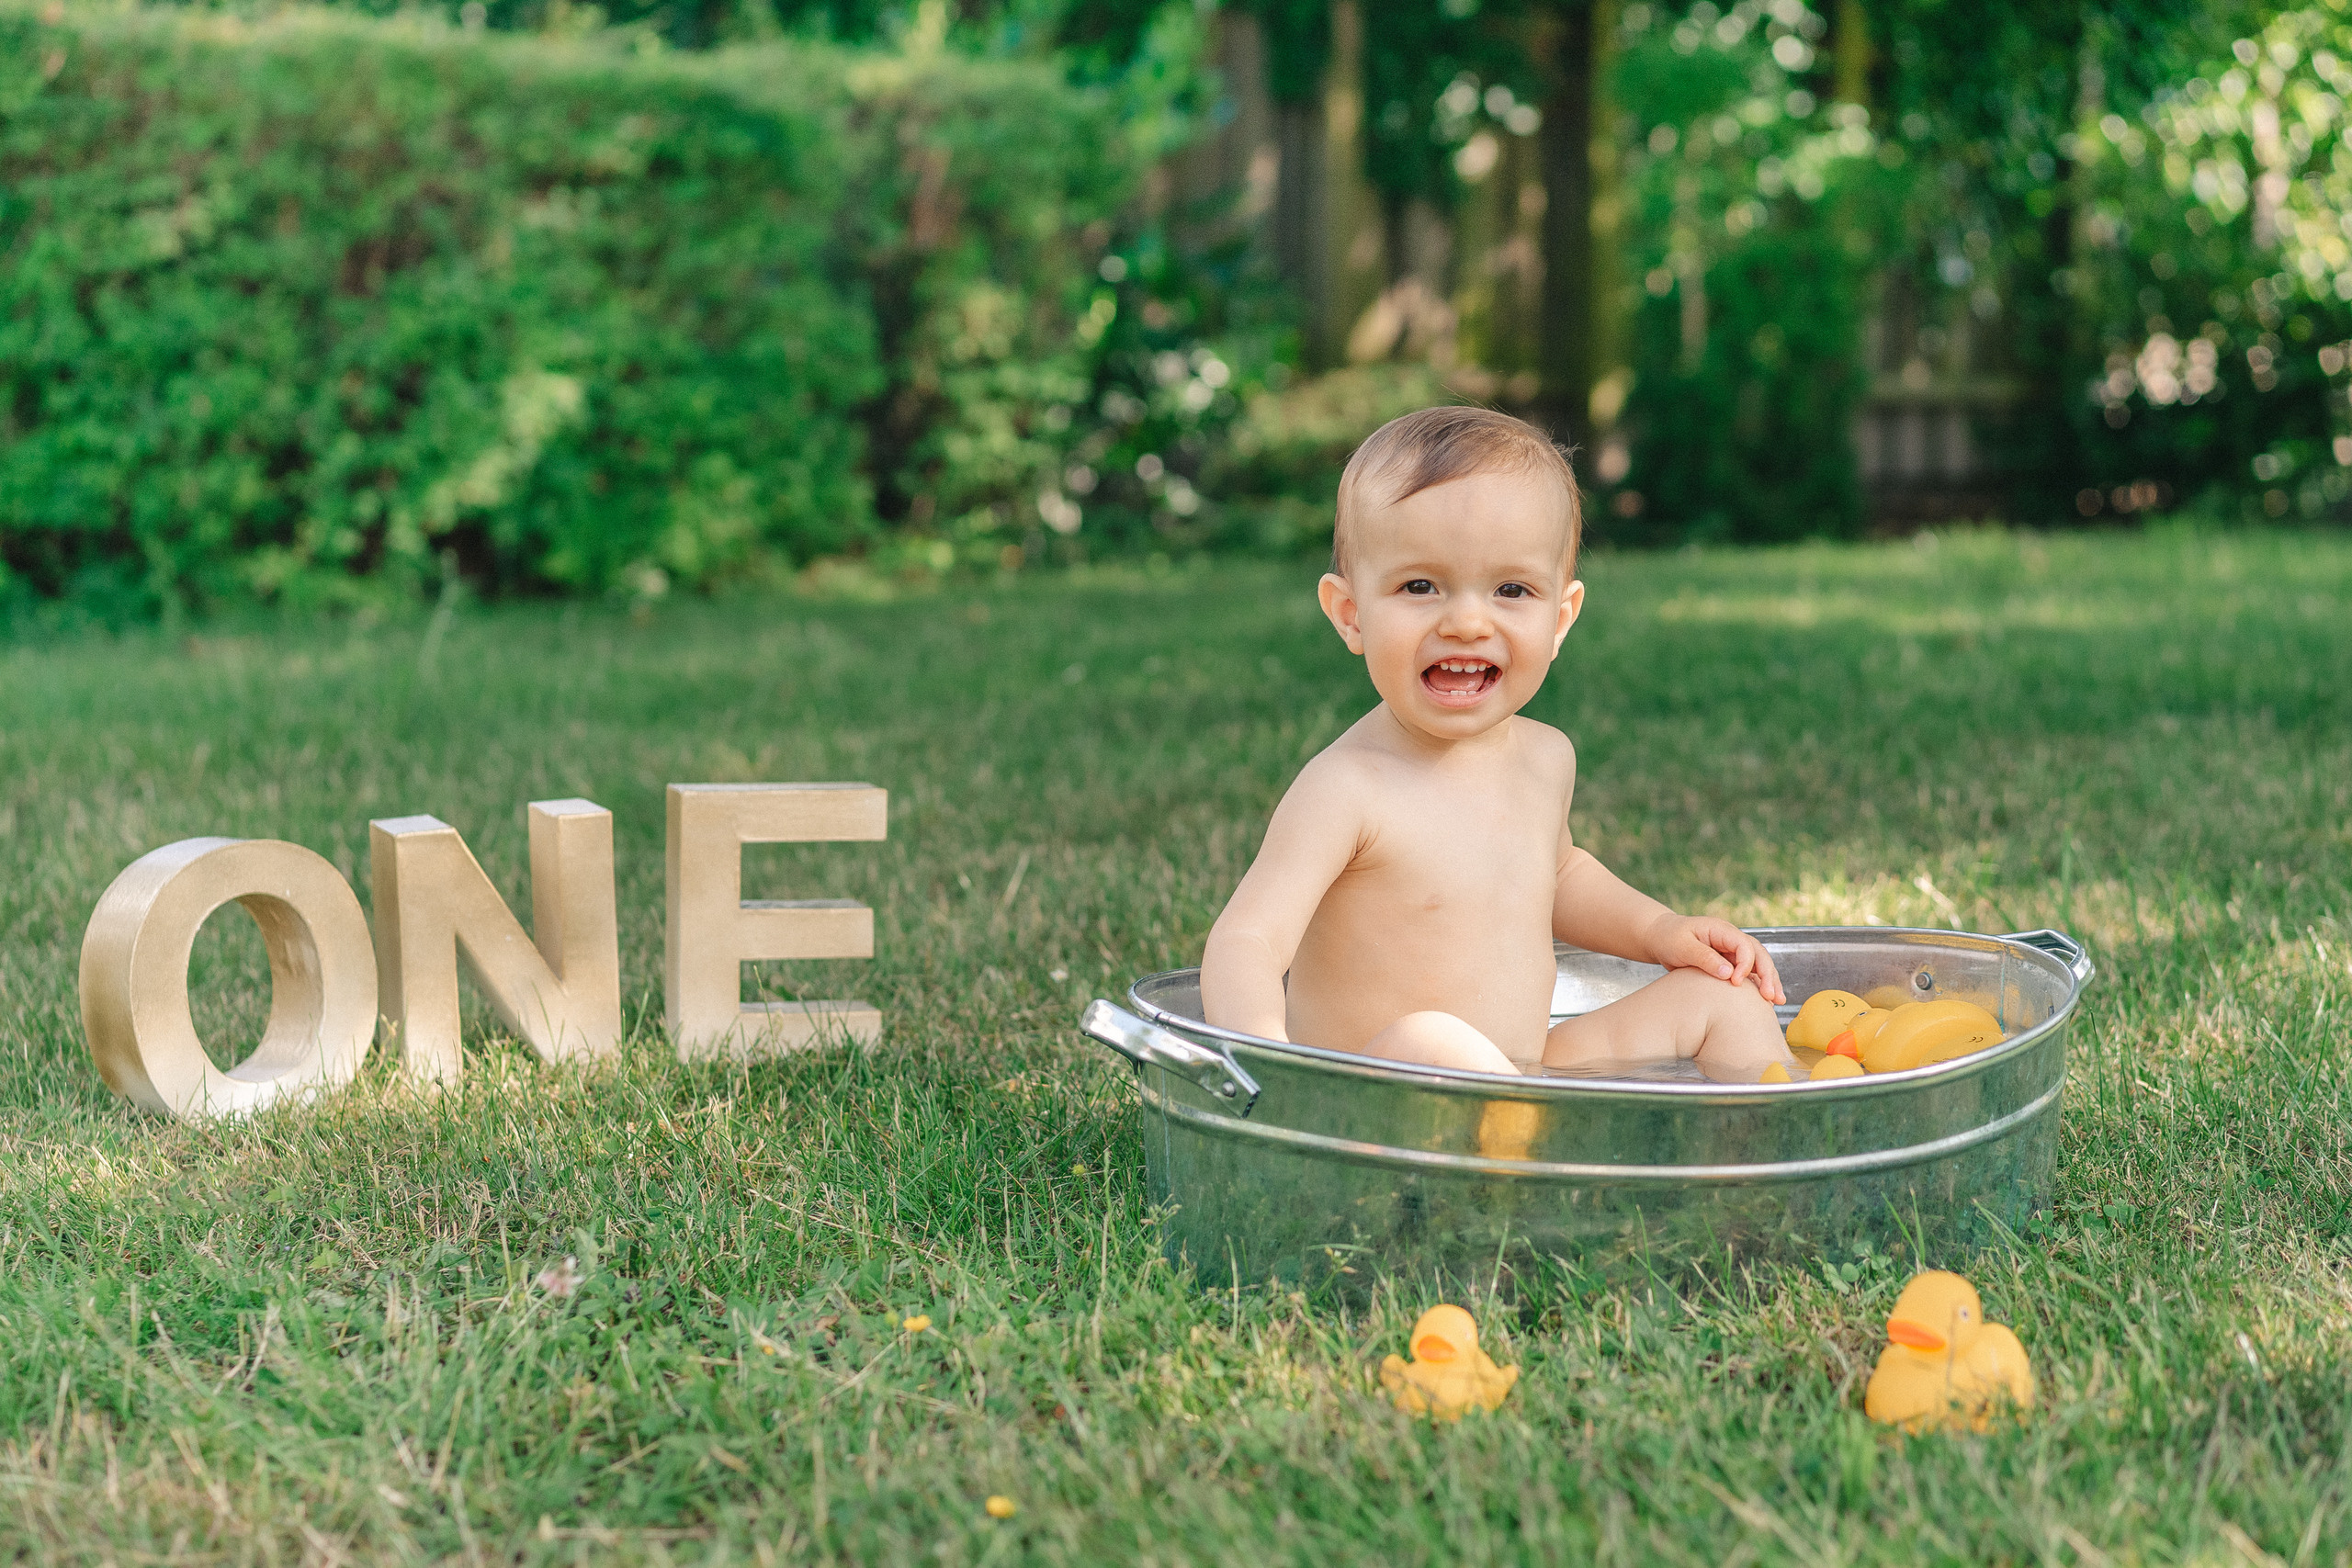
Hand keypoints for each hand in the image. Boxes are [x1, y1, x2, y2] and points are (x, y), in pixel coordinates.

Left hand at [1644, 914, 1785, 1004]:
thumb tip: (1728, 974)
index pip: (1744, 945)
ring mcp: (1732, 952)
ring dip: (1769, 982)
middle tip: (1770, 997)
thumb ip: (1704, 958)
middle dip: (1768, 975)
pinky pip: (1748, 974)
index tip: (1736, 982)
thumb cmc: (1669, 938)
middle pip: (1759, 955)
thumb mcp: (1682, 946)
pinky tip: (1765, 1002)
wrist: (1660, 937)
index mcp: (1722, 930)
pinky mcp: (1729, 963)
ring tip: (1777, 1002)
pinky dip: (1757, 986)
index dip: (1745, 964)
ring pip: (1758, 965)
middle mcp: (1732, 940)